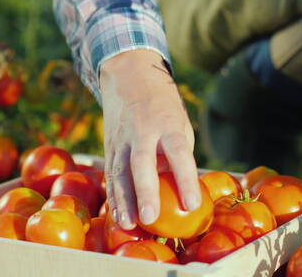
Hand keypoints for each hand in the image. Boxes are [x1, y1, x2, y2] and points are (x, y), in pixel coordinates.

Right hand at [100, 49, 199, 228]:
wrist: (130, 77)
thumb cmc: (164, 107)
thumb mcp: (180, 123)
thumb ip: (178, 154)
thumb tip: (180, 190)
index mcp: (168, 124)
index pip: (178, 153)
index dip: (185, 179)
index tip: (192, 204)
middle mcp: (143, 130)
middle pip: (142, 162)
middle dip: (145, 191)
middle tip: (150, 219)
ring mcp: (122, 138)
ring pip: (119, 171)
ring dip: (123, 200)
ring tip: (128, 225)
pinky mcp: (109, 146)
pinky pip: (110, 173)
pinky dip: (113, 196)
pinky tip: (117, 216)